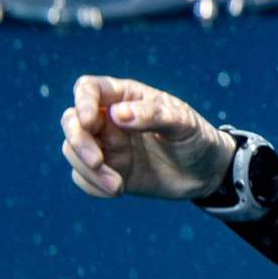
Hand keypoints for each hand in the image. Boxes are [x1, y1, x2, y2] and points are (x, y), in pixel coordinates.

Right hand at [59, 75, 234, 202]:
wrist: (206, 173)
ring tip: (117, 185)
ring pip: (73, 151)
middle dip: (78, 141)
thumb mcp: (184, 124)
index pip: (88, 89)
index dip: (82, 102)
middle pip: (71, 121)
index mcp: (127, 97)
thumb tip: (117, 113)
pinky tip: (118, 190)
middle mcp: (109, 119)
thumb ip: (153, 115)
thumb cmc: (197, 138)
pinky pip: (82, 177)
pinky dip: (93, 185)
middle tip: (98, 161)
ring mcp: (106, 145)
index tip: (91, 122)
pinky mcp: (107, 170)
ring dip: (89, 170)